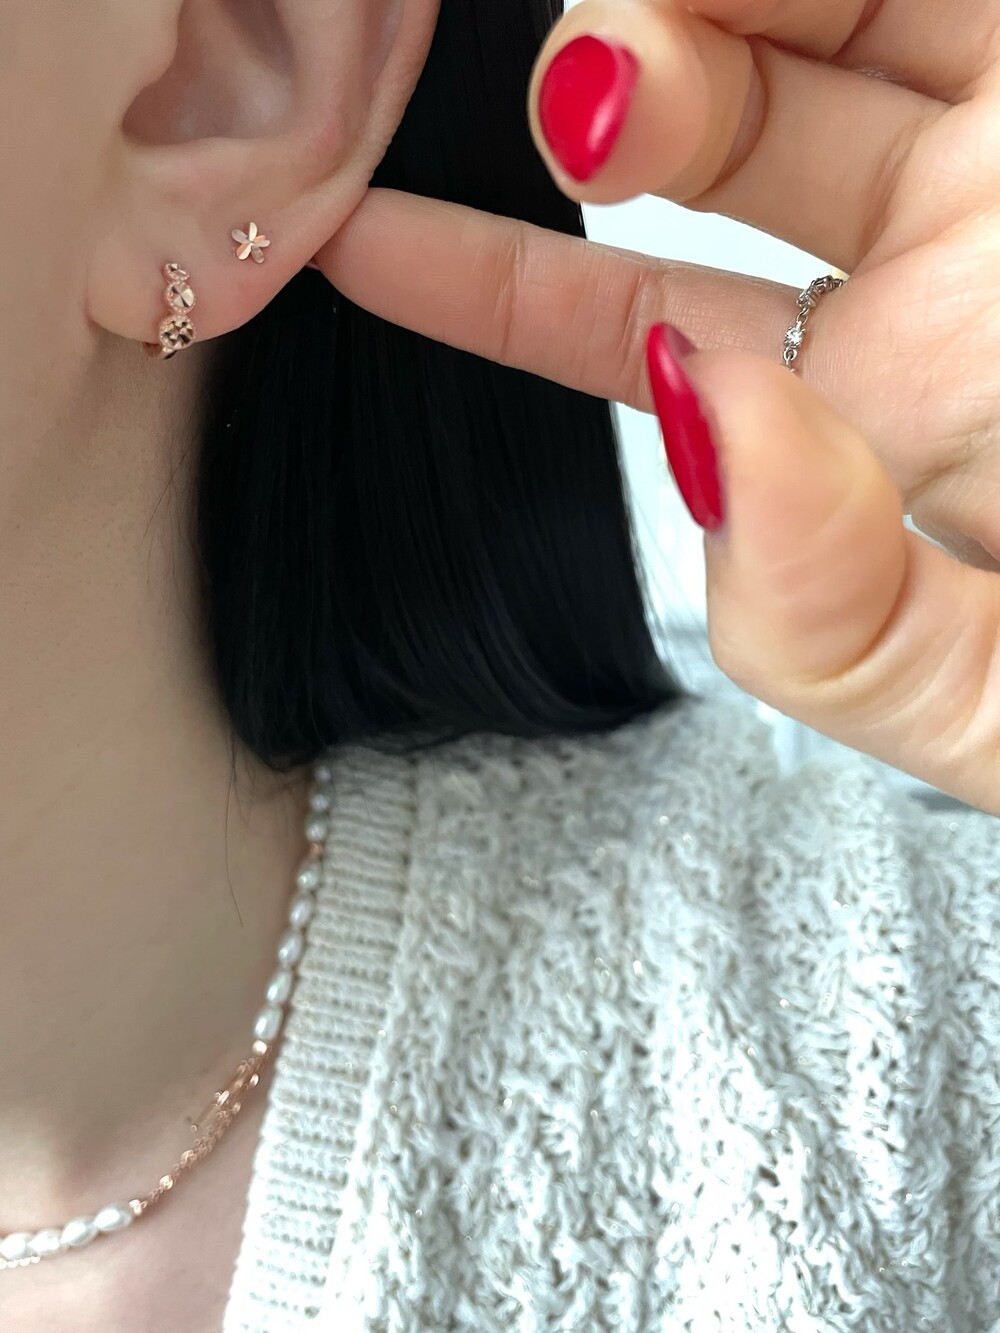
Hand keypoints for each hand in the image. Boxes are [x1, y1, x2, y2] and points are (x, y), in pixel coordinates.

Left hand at [313, 0, 999, 814]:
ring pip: (837, 2)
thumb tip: (706, 423)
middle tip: (601, 72)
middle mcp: (950, 262)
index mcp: (881, 416)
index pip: (636, 333)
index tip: (352, 236)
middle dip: (636, 67)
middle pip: (730, 114)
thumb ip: (837, 619)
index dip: (487, 286)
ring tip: (652, 4)